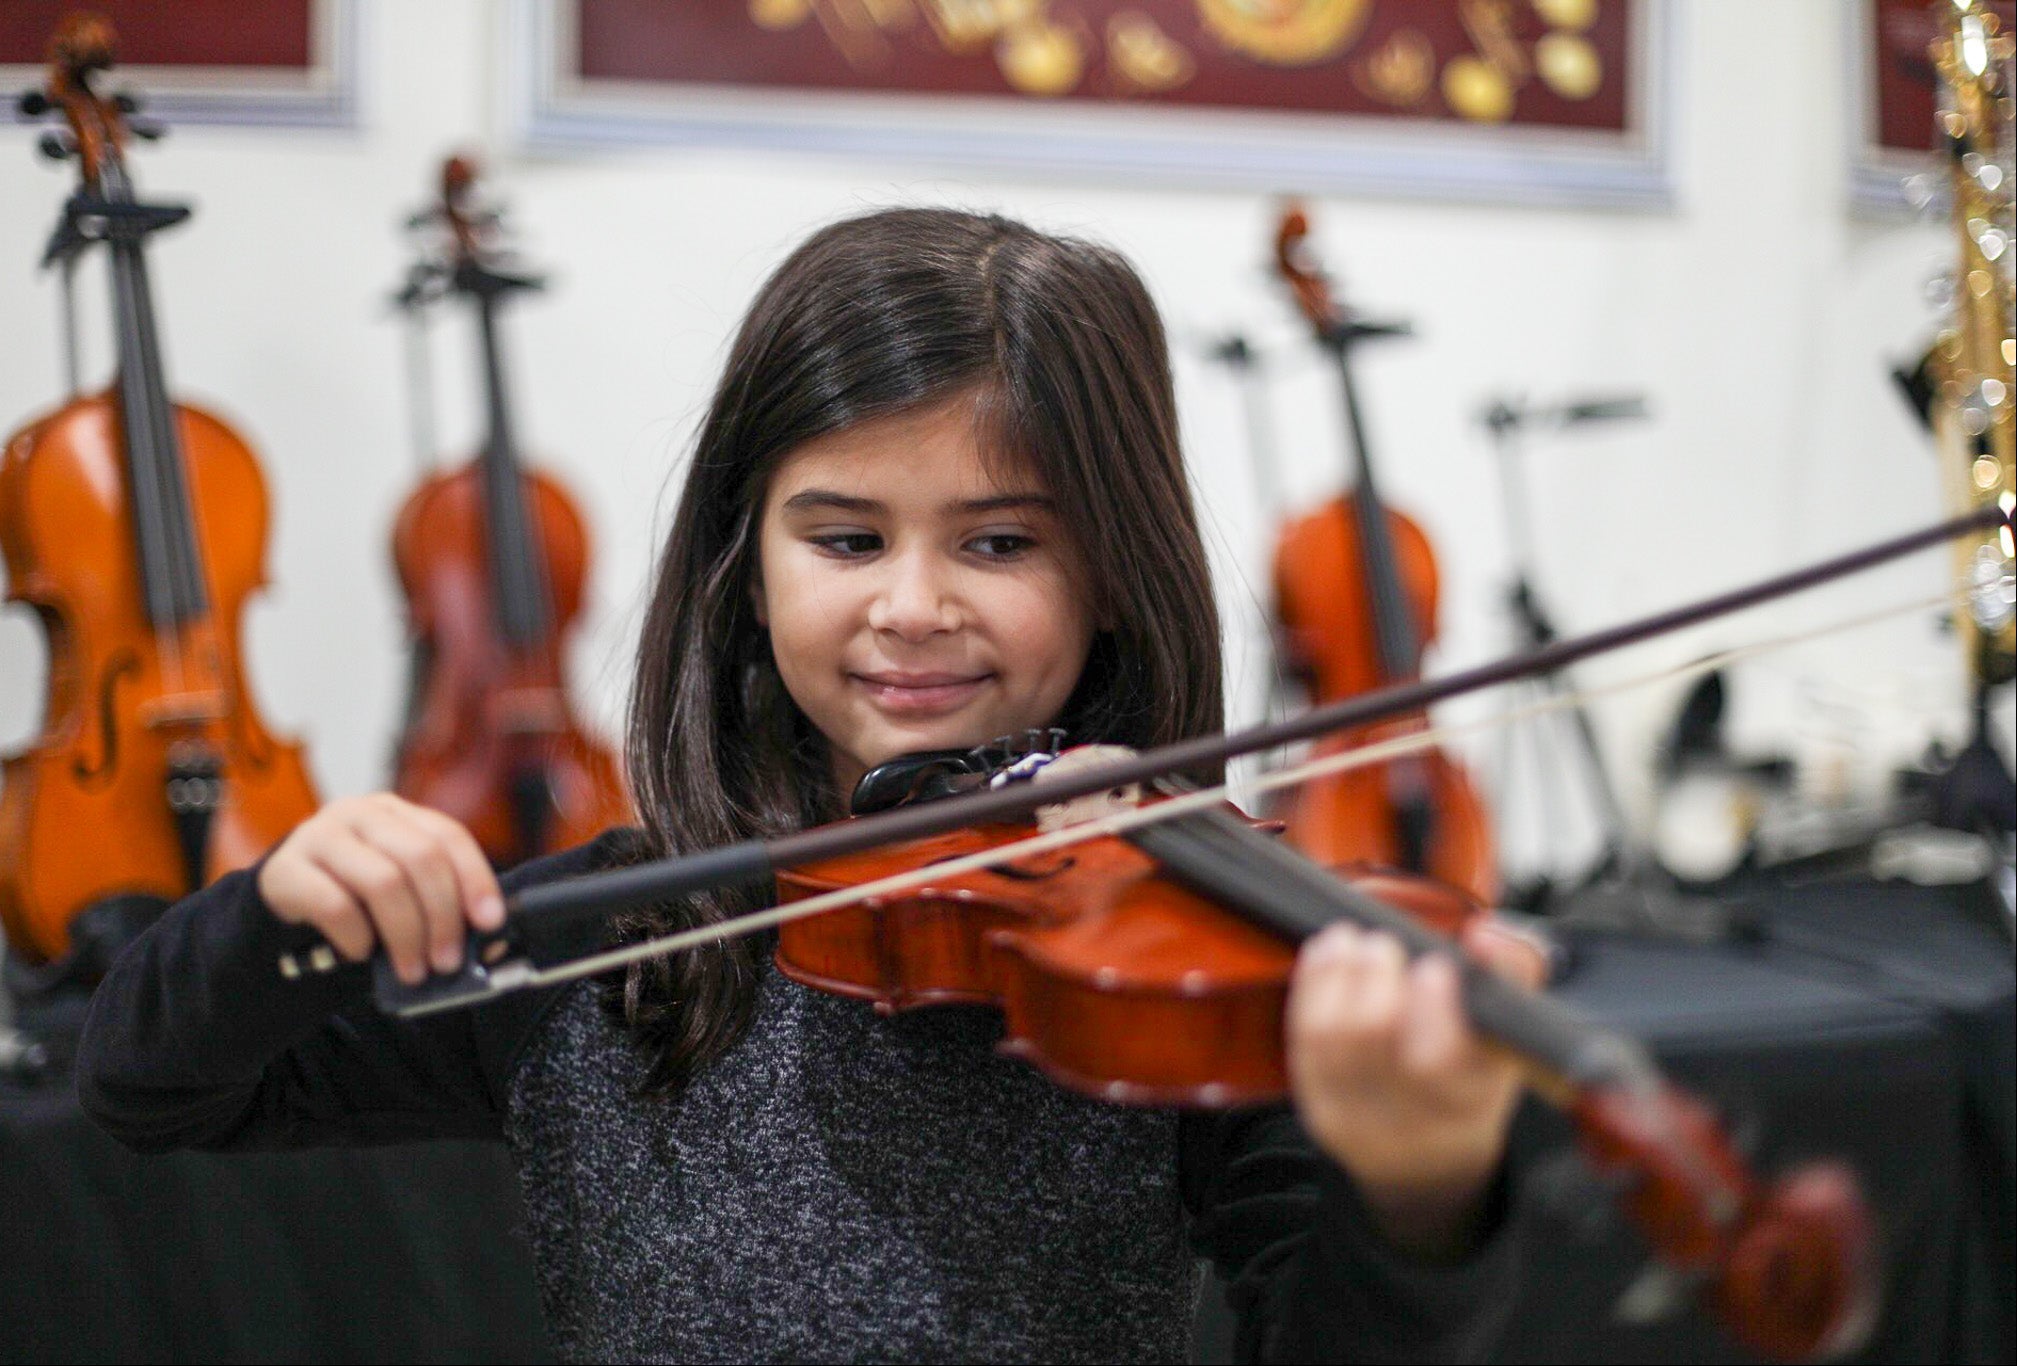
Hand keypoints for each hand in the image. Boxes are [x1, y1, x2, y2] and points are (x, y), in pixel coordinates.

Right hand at [257, 793, 503, 984]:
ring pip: (383, 881)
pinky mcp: (284, 870)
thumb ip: (440, 908)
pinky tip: (362, 953)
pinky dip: (358, 937)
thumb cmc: (353, 900)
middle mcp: (359, 813)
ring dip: (406, 935)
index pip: (448, 836)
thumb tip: (490, 944)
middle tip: (447, 961)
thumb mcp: (400, 894)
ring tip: (412, 970)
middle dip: (442, 916)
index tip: (490, 922)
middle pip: (421, 857)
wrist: (280, 905)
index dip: (475, 879)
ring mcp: (318, 836)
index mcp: (396, 812)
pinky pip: (335, 905)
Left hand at [1284, 917, 1545, 1259]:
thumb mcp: (1514, 1029)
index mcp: (1474, 1097)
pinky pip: (1305, 1045)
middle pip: (1376, 1037)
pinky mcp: (1323, 1111)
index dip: (1432, 1007)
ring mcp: (1362, 1119)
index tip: (1432, 966)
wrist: (1433, 1160)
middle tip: (1382, 944)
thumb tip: (1485, 937)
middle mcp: (1414, 1119)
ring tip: (1350, 941)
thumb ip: (1514, 970)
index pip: (1444, 1059)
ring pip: (1333, 1037)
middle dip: (1373, 977)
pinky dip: (1310, 991)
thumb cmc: (1475, 1073)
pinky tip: (1323, 958)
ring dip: (1336, 976)